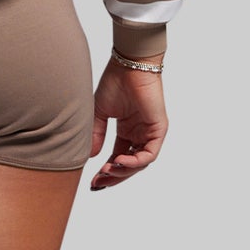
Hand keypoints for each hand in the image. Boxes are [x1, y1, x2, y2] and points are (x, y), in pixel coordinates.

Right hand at [88, 58, 167, 190]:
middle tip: (98, 184)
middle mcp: (139, 134)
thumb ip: (96, 135)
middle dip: (113, 177)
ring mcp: (150, 133)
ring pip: (139, 164)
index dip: (106, 173)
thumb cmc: (115, 83)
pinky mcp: (158, 130)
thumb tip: (91, 157)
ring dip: (123, 171)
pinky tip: (119, 162)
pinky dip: (135, 162)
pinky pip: (149, 154)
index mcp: (127, 131)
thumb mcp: (99, 113)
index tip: (92, 182)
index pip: (118, 159)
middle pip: (128, 166)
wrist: (128, 66)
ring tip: (107, 172)